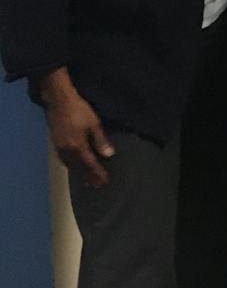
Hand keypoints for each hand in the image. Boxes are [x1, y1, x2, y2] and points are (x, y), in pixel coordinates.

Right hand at [37, 69, 112, 187]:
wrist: (59, 102)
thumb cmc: (79, 111)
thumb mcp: (94, 124)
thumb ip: (101, 140)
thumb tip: (108, 155)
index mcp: (78, 147)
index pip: (90, 164)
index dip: (98, 173)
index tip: (104, 181)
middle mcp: (67, 151)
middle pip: (79, 168)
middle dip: (88, 177)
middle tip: (96, 186)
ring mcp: (60, 148)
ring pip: (70, 165)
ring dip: (79, 173)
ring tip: (86, 180)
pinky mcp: (56, 143)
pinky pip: (64, 160)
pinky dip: (71, 166)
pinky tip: (73, 166)